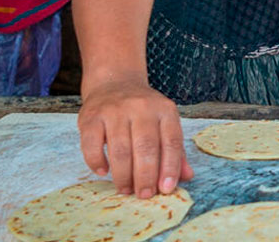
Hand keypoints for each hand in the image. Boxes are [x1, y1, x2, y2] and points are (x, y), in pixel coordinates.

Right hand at [77, 76, 193, 197]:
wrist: (114, 83)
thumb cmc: (143, 112)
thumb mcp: (164, 123)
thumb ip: (175, 150)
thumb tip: (187, 177)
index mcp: (165, 110)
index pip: (172, 142)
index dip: (170, 168)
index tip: (166, 189)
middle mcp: (141, 107)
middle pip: (146, 148)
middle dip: (145, 176)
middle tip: (143, 194)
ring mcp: (115, 110)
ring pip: (120, 149)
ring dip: (123, 175)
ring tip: (125, 189)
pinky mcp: (91, 116)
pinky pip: (92, 145)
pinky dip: (97, 162)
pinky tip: (103, 171)